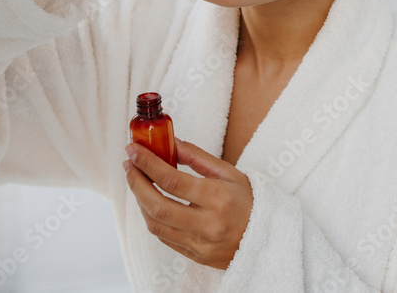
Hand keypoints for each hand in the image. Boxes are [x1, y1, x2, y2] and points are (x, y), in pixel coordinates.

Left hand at [123, 138, 253, 269]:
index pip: (171, 180)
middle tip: (129, 165)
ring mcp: (200, 243)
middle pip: (157, 205)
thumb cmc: (249, 201)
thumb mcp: (229, 173)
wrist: (267, 238)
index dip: (147, 163)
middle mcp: (207, 224)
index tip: (133, 150)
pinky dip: (151, 218)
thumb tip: (170, 142)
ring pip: (156, 224)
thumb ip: (197, 157)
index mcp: (217, 198)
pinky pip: (163, 237)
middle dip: (136, 183)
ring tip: (137, 181)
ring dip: (140, 201)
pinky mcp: (194, 255)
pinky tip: (149, 202)